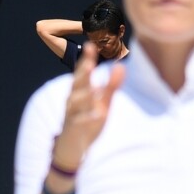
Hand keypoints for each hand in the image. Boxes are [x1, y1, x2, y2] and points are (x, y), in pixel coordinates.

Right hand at [54, 42, 124, 164]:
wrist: (71, 148)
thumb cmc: (86, 122)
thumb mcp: (102, 103)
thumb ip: (111, 86)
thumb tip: (122, 66)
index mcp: (79, 92)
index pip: (82, 72)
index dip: (86, 59)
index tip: (91, 45)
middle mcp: (73, 101)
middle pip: (77, 84)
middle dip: (82, 73)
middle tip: (89, 63)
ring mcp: (72, 115)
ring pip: (77, 102)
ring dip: (85, 94)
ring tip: (95, 87)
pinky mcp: (74, 129)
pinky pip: (80, 122)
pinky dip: (87, 118)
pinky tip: (97, 114)